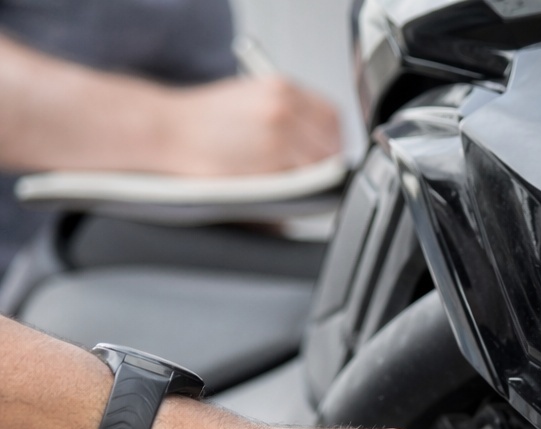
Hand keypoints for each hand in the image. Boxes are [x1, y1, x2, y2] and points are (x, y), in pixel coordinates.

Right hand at [159, 75, 340, 175]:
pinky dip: (295, 189)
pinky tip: (278, 186)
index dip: (333, 140)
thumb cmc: (202, 120)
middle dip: (326, 162)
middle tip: (312, 174)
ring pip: (320, 165)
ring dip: (311, 178)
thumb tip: (319, 143)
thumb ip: (288, 114)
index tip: (327, 153)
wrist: (165, 130)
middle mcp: (285, 107)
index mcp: (282, 87)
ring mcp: (280, 134)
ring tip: (291, 181)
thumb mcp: (250, 98)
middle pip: (331, 143)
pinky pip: (300, 181)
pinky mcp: (270, 161)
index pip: (332, 116)